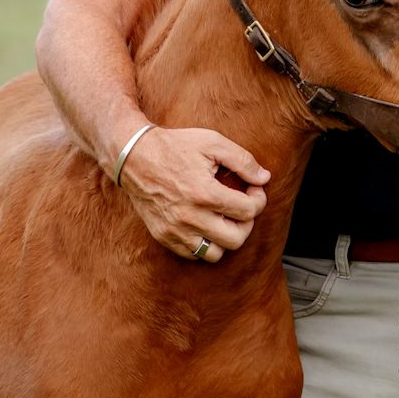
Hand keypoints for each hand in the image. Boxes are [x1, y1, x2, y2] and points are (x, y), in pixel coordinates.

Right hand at [116, 125, 269, 262]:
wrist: (134, 156)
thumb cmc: (176, 146)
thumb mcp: (213, 142)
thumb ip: (243, 161)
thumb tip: (264, 178)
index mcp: (205, 194)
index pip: (248, 211)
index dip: (258, 199)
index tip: (253, 190)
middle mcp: (190, 217)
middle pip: (236, 239)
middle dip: (246, 223)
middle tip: (241, 207)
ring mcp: (175, 230)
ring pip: (215, 254)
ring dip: (225, 237)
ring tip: (224, 218)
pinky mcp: (163, 236)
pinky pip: (193, 255)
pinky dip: (204, 244)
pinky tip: (206, 223)